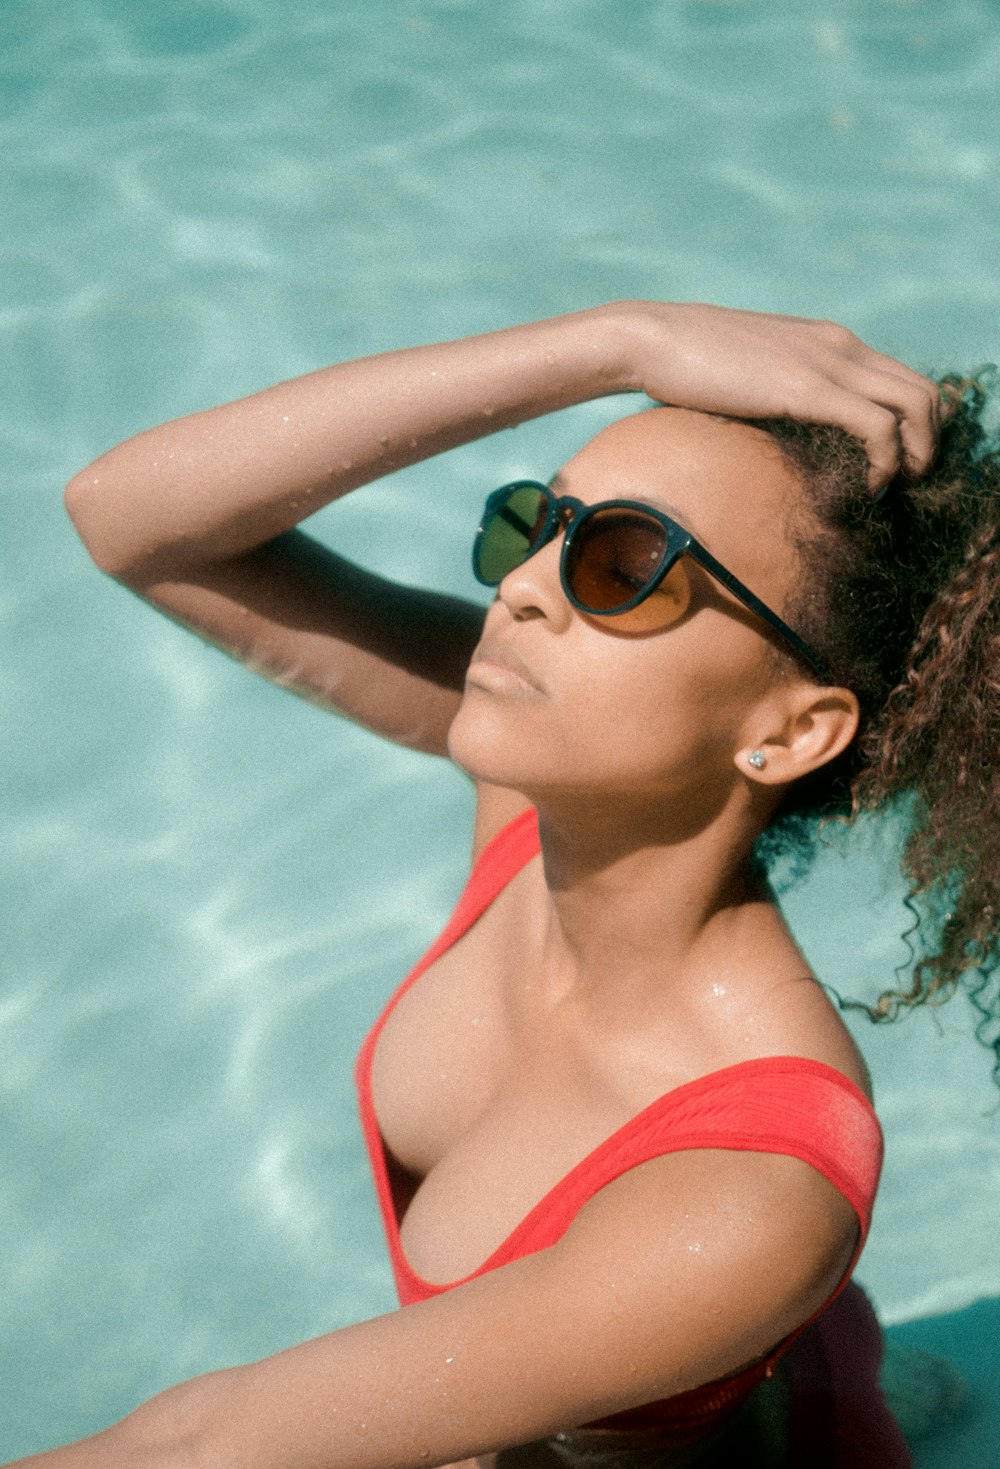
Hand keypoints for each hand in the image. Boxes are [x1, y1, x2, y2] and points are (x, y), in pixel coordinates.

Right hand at [619, 301, 939, 490]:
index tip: (892, 467)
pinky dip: (885, 462)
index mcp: (830, 342)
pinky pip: (878, 427)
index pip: (901, 379)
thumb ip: (781, 393)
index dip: (912, 428)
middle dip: (926, 444)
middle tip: (904, 484)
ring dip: (917, 455)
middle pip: (924, 392)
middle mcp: (842, 345)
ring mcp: (830, 362)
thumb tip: (786, 434)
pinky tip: (864, 487)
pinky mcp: (810, 388)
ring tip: (891, 489)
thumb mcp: (752, 376)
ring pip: (916, 405)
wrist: (653, 339)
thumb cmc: (688, 365)